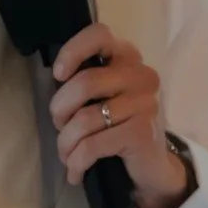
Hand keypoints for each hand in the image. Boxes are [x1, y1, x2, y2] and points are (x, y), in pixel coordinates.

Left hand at [48, 24, 193, 207]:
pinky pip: (92, 145)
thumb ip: (84, 80)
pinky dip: (77, 161)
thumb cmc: (117, 127)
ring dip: (66, 143)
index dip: (72, 51)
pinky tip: (75, 172)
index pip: (100, 35)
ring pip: (84, 119)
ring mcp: (145, 104)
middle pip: (84, 82)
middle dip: (60, 110)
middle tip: (60, 126)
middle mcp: (141, 75)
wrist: (151, 168)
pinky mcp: (141, 132)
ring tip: (67, 155)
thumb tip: (56, 77)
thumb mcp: (102, 97)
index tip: (59, 75)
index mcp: (129, 58)